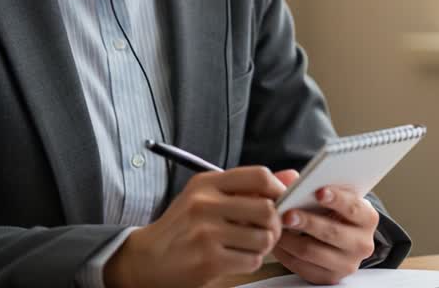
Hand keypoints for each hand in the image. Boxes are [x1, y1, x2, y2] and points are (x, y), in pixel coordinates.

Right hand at [104, 166, 285, 287]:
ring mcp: (206, 232)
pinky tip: (235, 258)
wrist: (148, 258)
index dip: (279, 189)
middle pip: (267, 209)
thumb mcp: (207, 197)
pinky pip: (252, 261)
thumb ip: (247, 188)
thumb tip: (290, 176)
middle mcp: (205, 203)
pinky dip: (250, 262)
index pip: (259, 176)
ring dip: (263, 246)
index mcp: (207, 183)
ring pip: (264, 238)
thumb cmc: (182, 227)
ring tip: (248, 245)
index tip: (280, 201)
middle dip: (275, 224)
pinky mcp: (209, 260)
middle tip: (266, 230)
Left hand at [271, 170, 379, 284]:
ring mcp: (347, 264)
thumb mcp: (331, 194)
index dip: (337, 199)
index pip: (354, 208)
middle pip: (332, 232)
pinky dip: (286, 253)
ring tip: (275, 226)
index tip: (318, 191)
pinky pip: (303, 267)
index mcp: (367, 218)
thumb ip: (312, 183)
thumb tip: (289, 177)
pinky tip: (276, 241)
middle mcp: (362, 243)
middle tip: (287, 213)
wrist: (341, 238)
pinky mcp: (329, 277)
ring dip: (290, 238)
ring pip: (313, 252)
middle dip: (307, 222)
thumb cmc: (332, 210)